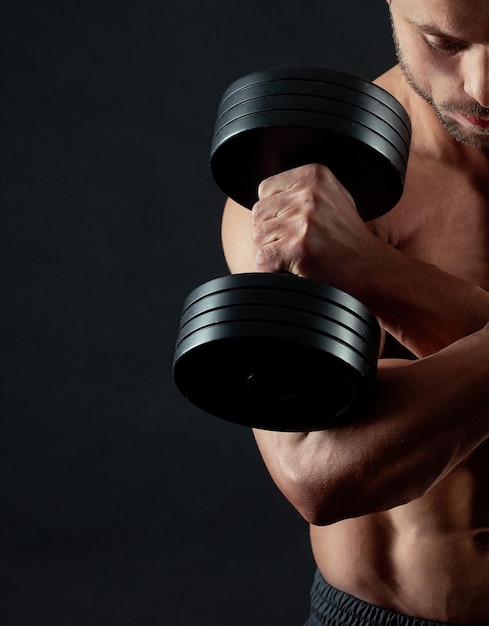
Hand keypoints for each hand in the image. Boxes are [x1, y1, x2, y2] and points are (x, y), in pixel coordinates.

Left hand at [251, 163, 381, 292]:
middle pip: (259, 213)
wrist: (370, 268)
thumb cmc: (348, 237)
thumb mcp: (332, 196)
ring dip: (274, 251)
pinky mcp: (298, 248)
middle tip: (299, 242)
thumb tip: (266, 193)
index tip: (295, 223)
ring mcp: (303, 222)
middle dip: (272, 231)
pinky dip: (272, 269)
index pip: (265, 190)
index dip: (275, 211)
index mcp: (314, 175)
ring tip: (301, 253)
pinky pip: (263, 260)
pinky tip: (295, 267)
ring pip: (259, 237)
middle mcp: (308, 195)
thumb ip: (301, 189)